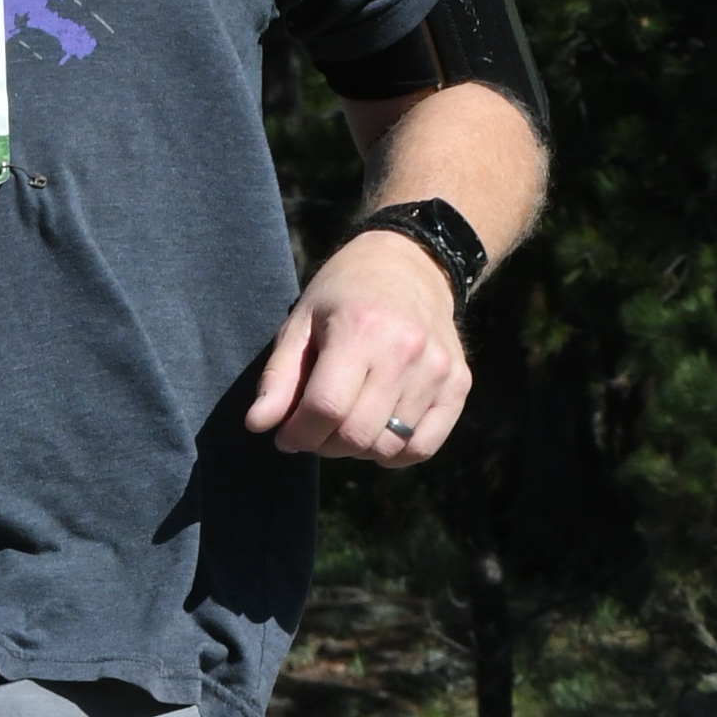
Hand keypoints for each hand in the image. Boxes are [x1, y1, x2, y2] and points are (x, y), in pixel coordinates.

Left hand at [245, 231, 471, 463]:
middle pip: (357, 435)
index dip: (298, 434)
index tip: (286, 435)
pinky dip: (394, 453)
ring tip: (346, 421)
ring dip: (357, 448)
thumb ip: (279, 377)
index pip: (326, 408)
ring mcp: (437, 369)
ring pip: (387, 447)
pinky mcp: (458, 383)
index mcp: (360, 328)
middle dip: (324, 445)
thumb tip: (258, 425)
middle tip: (315, 428)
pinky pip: (422, 448)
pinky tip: (378, 430)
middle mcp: (406, 349)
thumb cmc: (344, 295)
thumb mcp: (301, 323)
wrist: (412, 264)